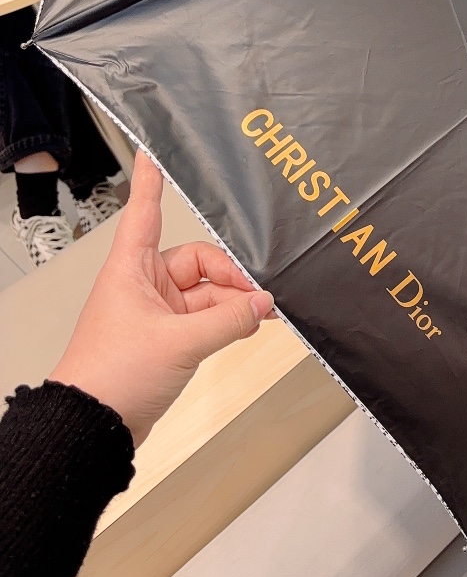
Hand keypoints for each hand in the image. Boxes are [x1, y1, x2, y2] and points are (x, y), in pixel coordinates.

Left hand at [50, 150, 274, 445]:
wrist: (93, 427)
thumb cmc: (110, 376)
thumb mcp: (179, 343)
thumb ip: (229, 320)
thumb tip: (264, 304)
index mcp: (131, 270)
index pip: (146, 210)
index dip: (151, 179)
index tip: (155, 149)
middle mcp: (144, 285)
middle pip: (200, 261)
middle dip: (231, 277)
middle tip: (258, 295)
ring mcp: (158, 312)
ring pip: (209, 291)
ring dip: (235, 303)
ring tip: (261, 316)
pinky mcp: (169, 337)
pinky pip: (209, 316)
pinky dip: (230, 320)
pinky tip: (251, 325)